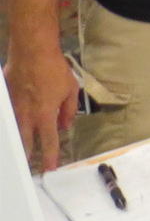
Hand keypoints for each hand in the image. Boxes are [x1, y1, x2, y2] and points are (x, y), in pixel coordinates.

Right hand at [4, 48, 78, 171]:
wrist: (33, 52)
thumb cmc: (54, 69)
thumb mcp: (71, 89)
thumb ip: (68, 110)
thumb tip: (66, 126)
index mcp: (45, 115)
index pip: (49, 141)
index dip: (50, 157)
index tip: (50, 169)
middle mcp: (27, 116)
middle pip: (26, 143)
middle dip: (27, 157)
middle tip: (28, 168)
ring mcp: (13, 109)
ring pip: (14, 133)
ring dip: (17, 144)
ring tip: (17, 154)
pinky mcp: (5, 101)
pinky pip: (6, 118)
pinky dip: (8, 126)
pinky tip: (9, 132)